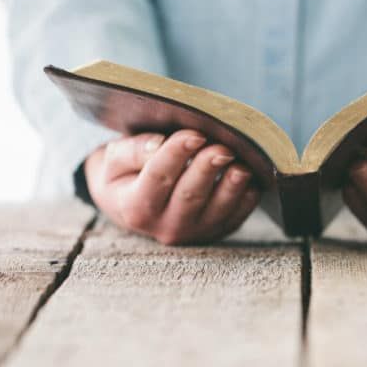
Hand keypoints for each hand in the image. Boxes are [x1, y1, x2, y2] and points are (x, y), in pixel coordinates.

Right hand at [84, 129, 259, 244]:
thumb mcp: (115, 161)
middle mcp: (165, 226)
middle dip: (208, 169)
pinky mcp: (217, 230)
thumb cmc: (126, 175)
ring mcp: (194, 232)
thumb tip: (158, 144)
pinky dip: (246, 197)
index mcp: (135, 207)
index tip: (195, 134)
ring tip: (241, 164)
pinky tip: (251, 177)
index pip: (157, 177)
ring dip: (232, 186)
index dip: (176, 154)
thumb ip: (132, 152)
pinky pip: (236, 216)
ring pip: (217, 209)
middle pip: (190, 196)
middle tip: (222, 148)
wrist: (137, 206)